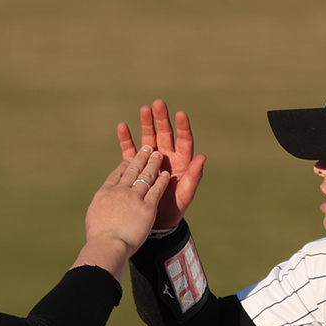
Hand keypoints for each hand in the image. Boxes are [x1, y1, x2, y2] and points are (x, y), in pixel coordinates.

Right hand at [73, 146, 168, 277]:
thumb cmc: (98, 238)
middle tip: (147, 148)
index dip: (124, 165)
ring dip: (153, 164)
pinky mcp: (147, 207)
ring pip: (145, 176)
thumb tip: (101, 209)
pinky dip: (161, 180)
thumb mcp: (93, 217)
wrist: (107, 246)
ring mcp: (134, 197)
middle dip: (141, 157)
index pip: (116, 174)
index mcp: (105, 193)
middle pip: (132, 170)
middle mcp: (119, 191)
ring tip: (158, 155)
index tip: (129, 159)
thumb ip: (100, 208)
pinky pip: (156, 189)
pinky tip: (165, 174)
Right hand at [117, 100, 204, 229]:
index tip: (180, 114)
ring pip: (148, 138)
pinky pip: (130, 150)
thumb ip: (194, 176)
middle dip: (162, 119)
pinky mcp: (136, 166)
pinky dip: (126, 139)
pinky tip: (123, 126)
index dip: (182, 127)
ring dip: (146, 124)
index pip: (183, 140)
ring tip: (144, 109)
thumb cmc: (175, 208)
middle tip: (158, 104)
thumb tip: (202, 157)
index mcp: (181, 162)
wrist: (156, 222)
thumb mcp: (186, 194)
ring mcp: (151, 160)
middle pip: (165, 134)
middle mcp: (166, 157)